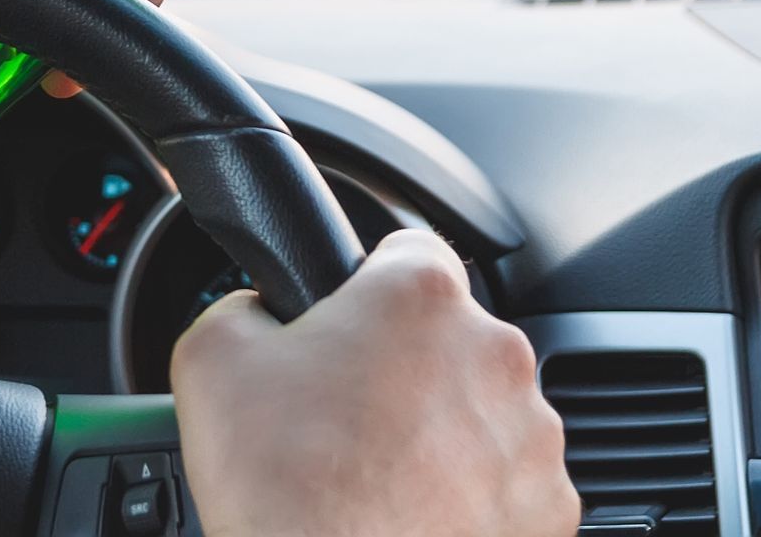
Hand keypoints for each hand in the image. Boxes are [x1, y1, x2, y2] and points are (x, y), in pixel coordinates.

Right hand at [170, 229, 577, 536]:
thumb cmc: (287, 490)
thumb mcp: (211, 358)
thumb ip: (240, 305)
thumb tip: (256, 312)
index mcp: (422, 296)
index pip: (408, 249)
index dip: (368, 287)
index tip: (348, 324)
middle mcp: (493, 353)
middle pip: (447, 336)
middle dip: (404, 367)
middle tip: (345, 416)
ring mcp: (531, 436)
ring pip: (483, 410)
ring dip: (443, 432)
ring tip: (379, 475)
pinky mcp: (548, 506)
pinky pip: (510, 482)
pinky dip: (474, 496)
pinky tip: (417, 515)